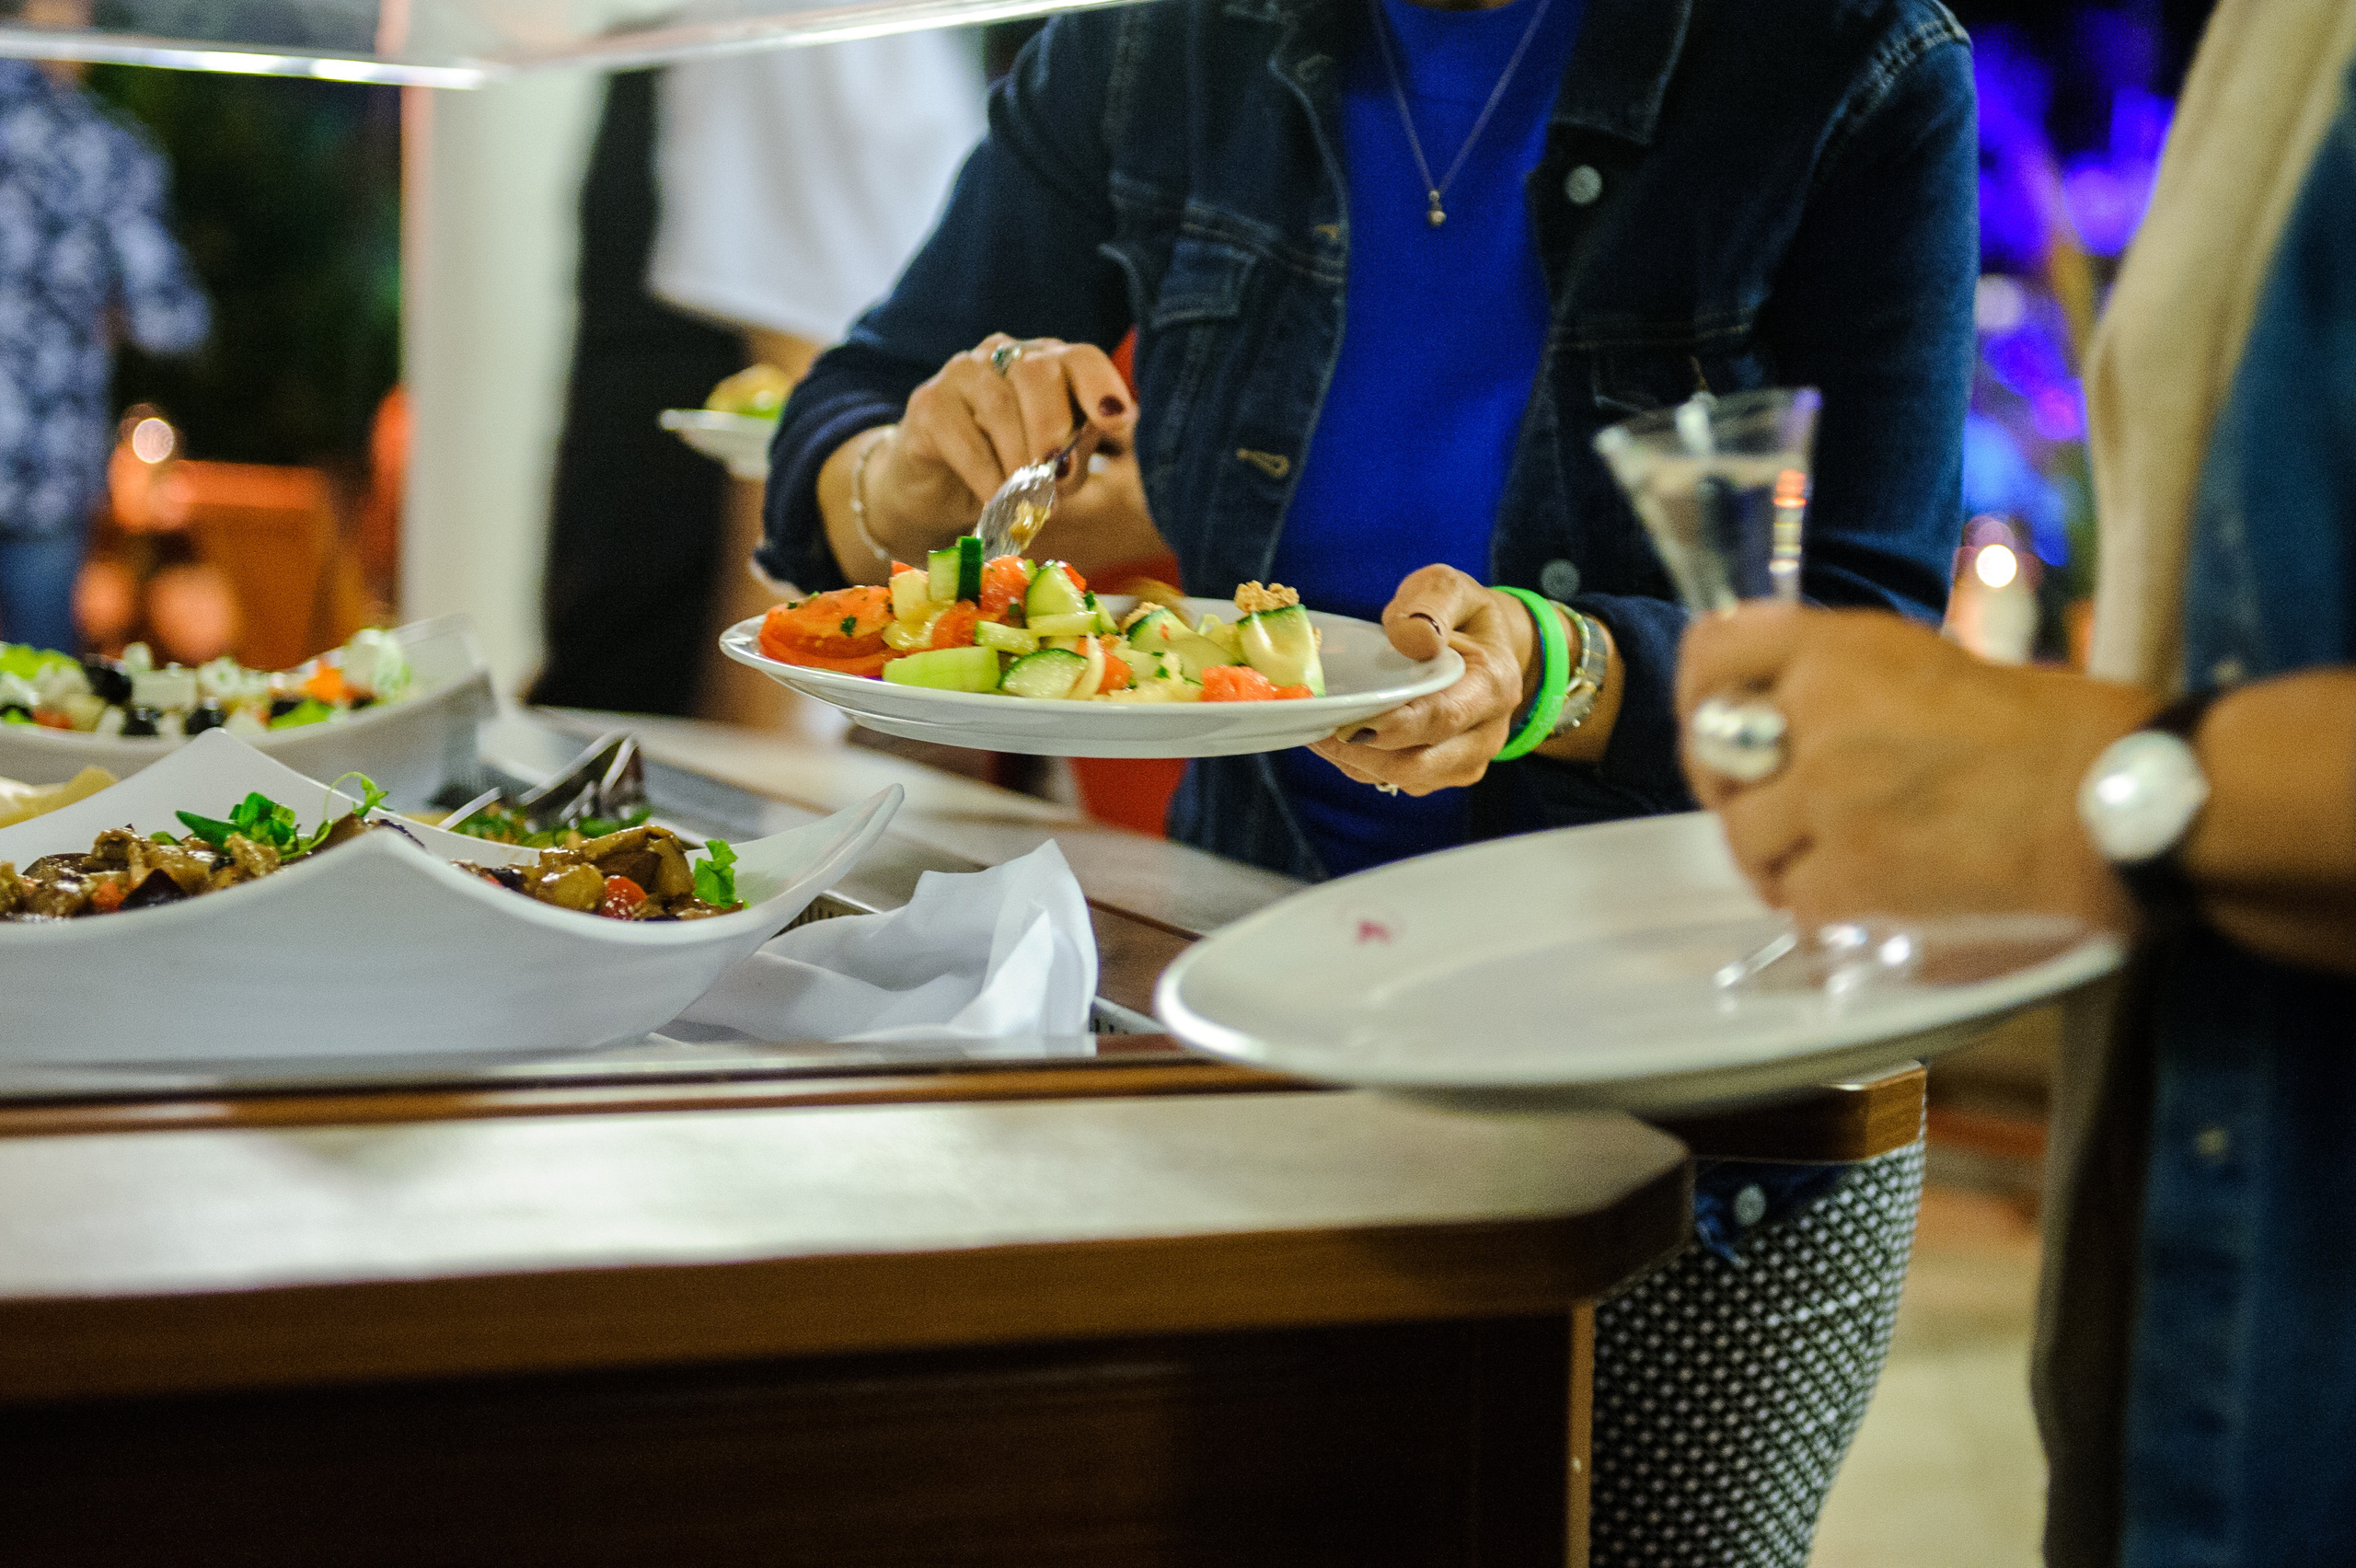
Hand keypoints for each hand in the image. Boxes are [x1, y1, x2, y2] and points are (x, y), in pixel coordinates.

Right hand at [876, 333, 1137, 532]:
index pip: (1081, 358)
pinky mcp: (928, 403)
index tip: (1117, 422)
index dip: (1102, 386)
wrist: (939, 490)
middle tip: (1056, 478)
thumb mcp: (1054, 464)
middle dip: (1054, 429)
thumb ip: (1076, 451)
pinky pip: (964, 438)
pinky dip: (987, 478)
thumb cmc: (1009, 471)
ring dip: (1019, 462)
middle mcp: (1006, 355)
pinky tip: (996, 502)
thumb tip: (1082, 454)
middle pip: (1038, 372)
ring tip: (1028, 502)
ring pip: (999, 407)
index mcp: (1049, 363)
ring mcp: (963, 372)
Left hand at [1308, 566, 1534, 794]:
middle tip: (1314, 727)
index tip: (1345, 725)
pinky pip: (1395, 780)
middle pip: (1418, 763)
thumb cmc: (1460, 615)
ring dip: (1354, 761)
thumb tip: (1411, 638)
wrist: (1484, 647)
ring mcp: (1465, 760)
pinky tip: (1332, 737)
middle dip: (1361, 751)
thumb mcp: (1449, 588)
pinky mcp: (1442, 773)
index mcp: (1493, 685)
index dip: (1393, 726)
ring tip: (1315, 729)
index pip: (1442, 718)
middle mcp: (1486, 733)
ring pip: (1403, 779)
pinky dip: (1358, 764)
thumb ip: (1432, 605)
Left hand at [1676, 603, 2157, 931]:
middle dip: (1731, 781)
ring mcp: (1826, 802)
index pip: (1716, 650)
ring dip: (1777, 852)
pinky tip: (1867, 897)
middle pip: (1711, 752)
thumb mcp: (1931, 666)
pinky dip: (1818, 906)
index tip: (1710, 712)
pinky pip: (1789, 900)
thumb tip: (1775, 710)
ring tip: (1838, 856)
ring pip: (1743, 837)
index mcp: (1842, 649)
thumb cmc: (2057, 738)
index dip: (1699, 687)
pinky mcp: (1845, 884)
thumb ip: (1842, 683)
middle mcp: (1819, 716)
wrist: (2121, 806)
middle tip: (1769, 801)